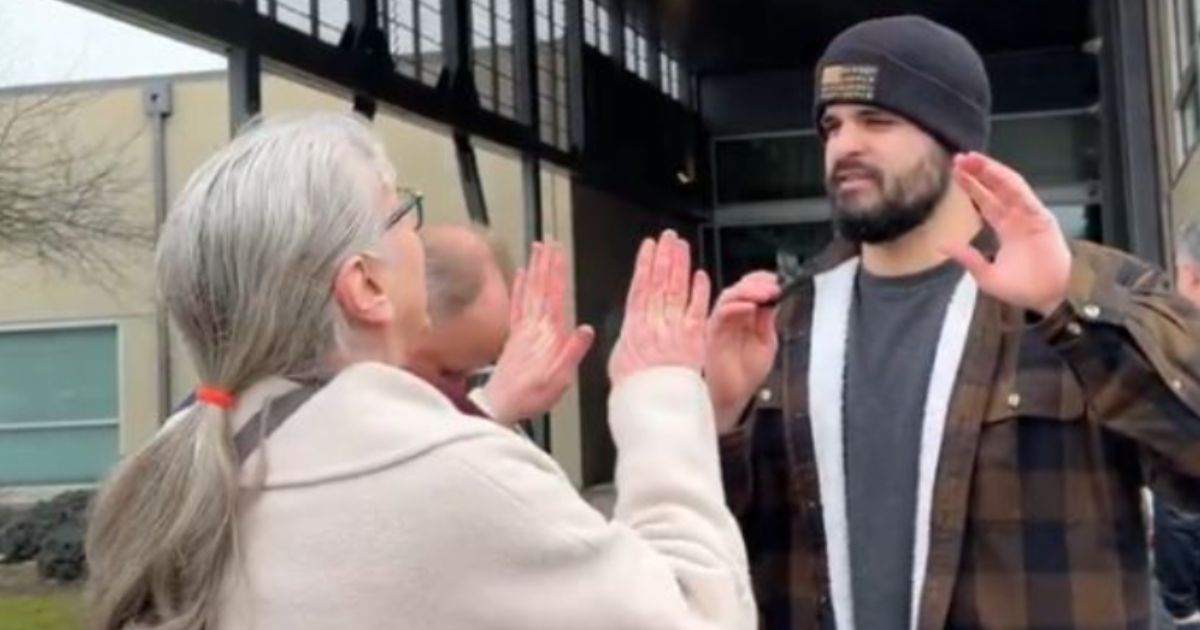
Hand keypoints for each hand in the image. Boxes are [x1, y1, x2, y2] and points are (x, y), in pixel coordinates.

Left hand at [483, 242, 594, 425]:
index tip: (559, 252)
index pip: (553, 294)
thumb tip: (585, 330)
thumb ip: (572, 352)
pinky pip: (516, 304)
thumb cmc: (531, 395)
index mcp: (547, 334)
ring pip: (528, 290)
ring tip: (537, 249)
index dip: (556, 272)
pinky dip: (518, 287)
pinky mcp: (514, 335)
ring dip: (533, 268)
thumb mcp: (561, 379)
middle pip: (540, 286)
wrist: (501, 406)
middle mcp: (533, 327)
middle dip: (545, 262)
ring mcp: (522, 329)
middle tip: (548, 241)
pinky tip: (519, 275)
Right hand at [608, 230, 710, 386]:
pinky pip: (698, 307)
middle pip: (660, 281)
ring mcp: (675, 326)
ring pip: (677, 288)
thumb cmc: (637, 391)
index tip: (648, 248)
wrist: (654, 405)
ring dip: (680, 264)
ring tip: (682, 246)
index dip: (645, 264)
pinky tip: (700, 275)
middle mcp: (654, 322)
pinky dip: (699, 290)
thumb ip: (627, 343)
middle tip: (669, 237)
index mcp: (634, 327)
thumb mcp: (620, 363)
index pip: (640, 286)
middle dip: (664, 256)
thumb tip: (629, 334)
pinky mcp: (694, 336)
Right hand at [704, 271, 779, 433]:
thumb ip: (767, 321)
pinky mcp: (712, 332)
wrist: (734, 396)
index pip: (752, 288)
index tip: (779, 282)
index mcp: (746, 316)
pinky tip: (750, 307)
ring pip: (730, 296)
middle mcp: (732, 316)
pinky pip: (721, 313)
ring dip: (749, 291)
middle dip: (758, 283)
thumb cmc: (745, 374)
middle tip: (774, 287)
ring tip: (765, 293)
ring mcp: (721, 322)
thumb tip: (773, 299)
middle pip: (741, 288)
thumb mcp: (766, 343)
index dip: (764, 281)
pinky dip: (736, 307)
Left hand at [943, 152, 1071, 315]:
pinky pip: (1024, 196)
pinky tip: (995, 171)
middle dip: (978, 173)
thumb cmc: (1023, 289)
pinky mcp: (1042, 218)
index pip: (985, 202)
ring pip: (1008, 187)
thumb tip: (942, 245)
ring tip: (972, 159)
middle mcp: (1017, 218)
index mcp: (1005, 229)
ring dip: (991, 171)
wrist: (1050, 298)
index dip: (971, 187)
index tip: (955, 172)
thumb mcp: (986, 275)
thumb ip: (967, 258)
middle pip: (994, 189)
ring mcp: (1030, 216)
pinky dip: (1010, 182)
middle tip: (959, 158)